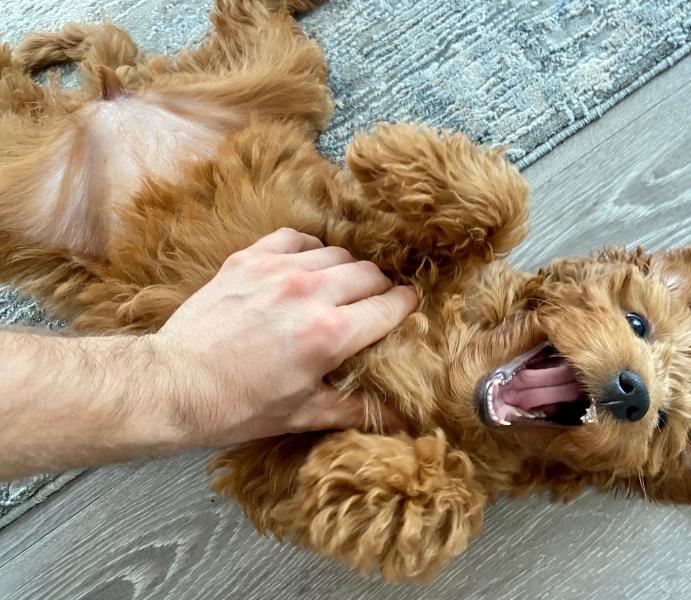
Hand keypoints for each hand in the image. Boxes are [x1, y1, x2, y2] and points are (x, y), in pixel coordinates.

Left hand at [151, 228, 416, 446]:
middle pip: (369, 273)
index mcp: (329, 335)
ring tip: (340, 287)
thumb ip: (356, 409)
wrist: (174, 385)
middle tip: (373, 304)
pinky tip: (307, 266)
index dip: (405, 308)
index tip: (407, 309)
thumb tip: (401, 419)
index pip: (390, 306)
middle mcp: (309, 294)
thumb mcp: (302, 415)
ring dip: (346, 270)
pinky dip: (309, 250)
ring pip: (337, 253)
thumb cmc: (238, 406)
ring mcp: (277, 271)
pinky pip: (296, 238)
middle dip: (380, 288)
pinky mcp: (249, 260)